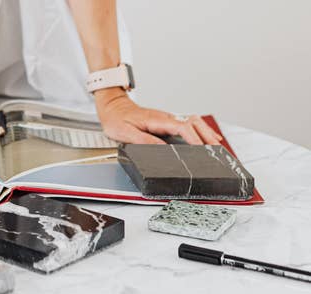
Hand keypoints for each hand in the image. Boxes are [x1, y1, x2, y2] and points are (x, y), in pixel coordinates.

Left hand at [95, 88, 221, 144]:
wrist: (112, 106)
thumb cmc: (116, 119)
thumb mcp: (125, 133)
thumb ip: (143, 140)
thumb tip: (161, 148)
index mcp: (157, 120)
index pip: (182, 128)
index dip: (194, 139)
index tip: (202, 149)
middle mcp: (165, 118)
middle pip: (193, 123)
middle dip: (207, 135)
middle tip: (217, 149)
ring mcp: (167, 119)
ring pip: (193, 122)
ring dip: (206, 132)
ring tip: (217, 145)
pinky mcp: (166, 122)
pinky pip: (187, 124)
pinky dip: (199, 131)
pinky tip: (206, 138)